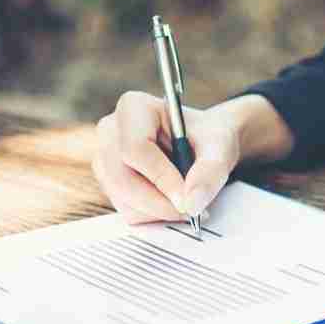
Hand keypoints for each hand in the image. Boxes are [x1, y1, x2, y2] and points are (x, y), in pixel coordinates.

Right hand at [93, 91, 241, 224]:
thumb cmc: (207, 138)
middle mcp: (111, 131)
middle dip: (159, 203)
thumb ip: (210, 172)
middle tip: (191, 212)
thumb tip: (192, 203)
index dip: (162, 179)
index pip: (136, 149)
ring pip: (124, 199)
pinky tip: (172, 203)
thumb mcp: (219, 148)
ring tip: (187, 203)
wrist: (202, 145)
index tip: (188, 200)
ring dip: (159, 211)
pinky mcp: (109, 183)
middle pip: (123, 179)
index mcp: (134, 107)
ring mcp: (105, 159)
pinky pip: (127, 210)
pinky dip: (153, 216)